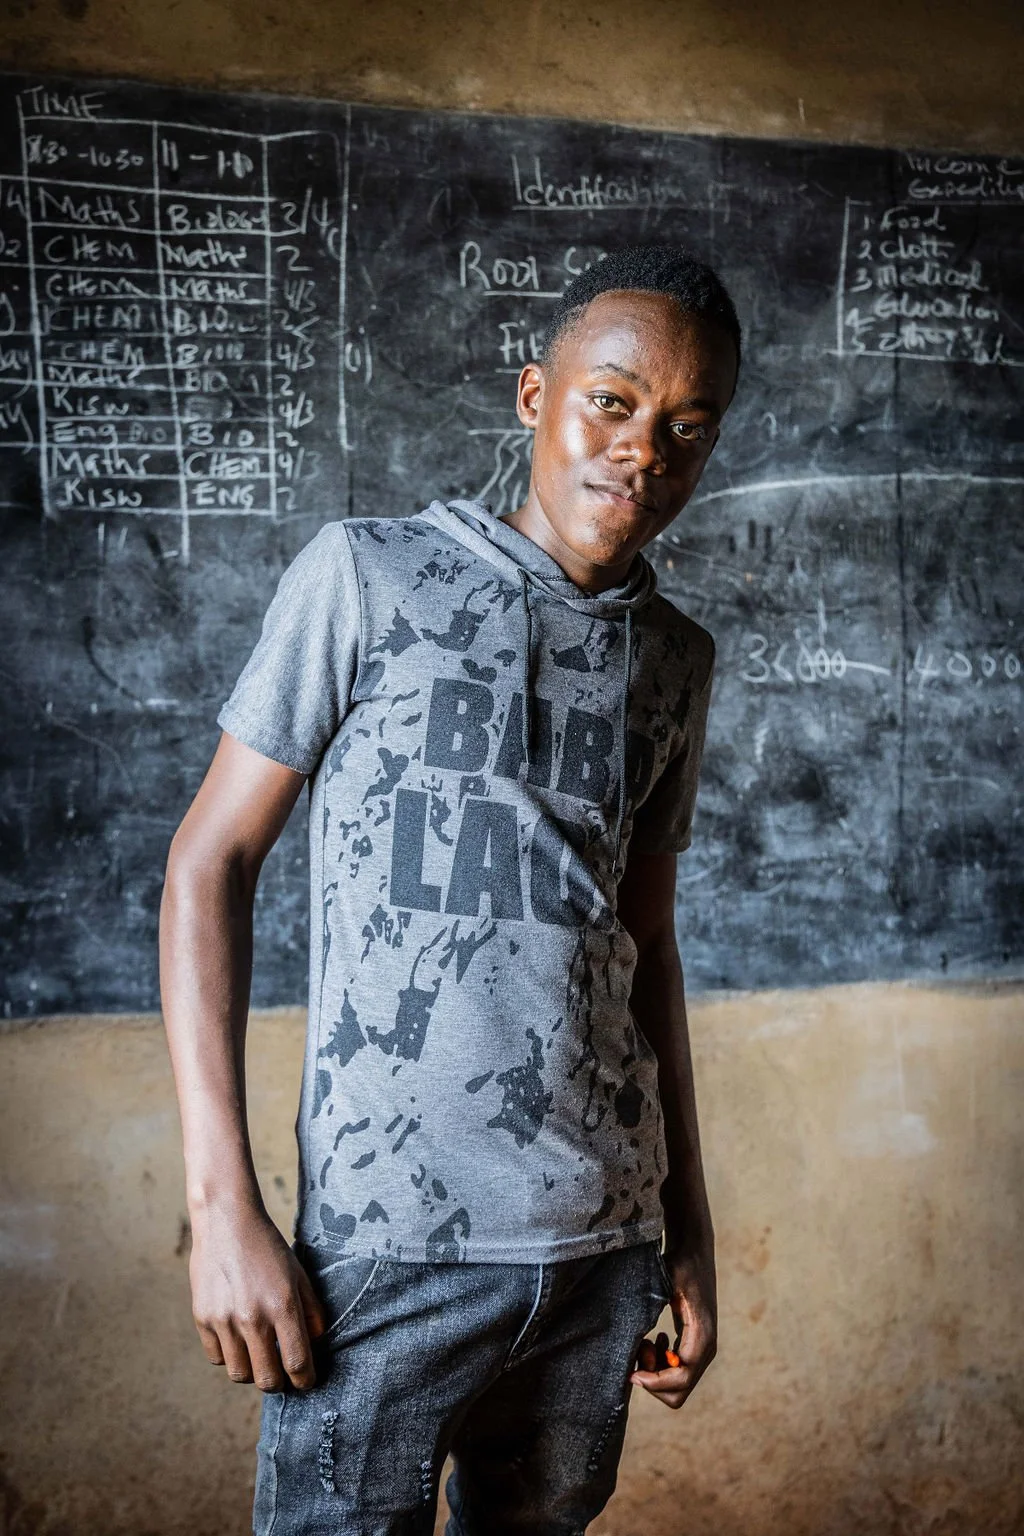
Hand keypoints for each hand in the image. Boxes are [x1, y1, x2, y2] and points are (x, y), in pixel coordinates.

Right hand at [189, 1202, 326, 1391]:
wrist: (227, 1222)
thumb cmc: (267, 1248)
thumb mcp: (299, 1275)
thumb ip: (311, 1312)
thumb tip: (313, 1346)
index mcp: (283, 1305)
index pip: (297, 1363)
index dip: (306, 1380)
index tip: (306, 1382)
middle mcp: (253, 1317)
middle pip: (267, 1380)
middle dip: (279, 1382)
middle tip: (282, 1373)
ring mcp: (224, 1320)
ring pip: (240, 1374)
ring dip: (252, 1370)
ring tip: (258, 1354)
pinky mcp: (203, 1318)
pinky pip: (218, 1358)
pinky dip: (229, 1355)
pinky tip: (237, 1338)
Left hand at [630, 1244, 716, 1409]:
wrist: (694, 1251)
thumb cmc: (679, 1263)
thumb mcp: (664, 1281)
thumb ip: (652, 1308)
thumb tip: (639, 1340)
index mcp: (702, 1335)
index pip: (681, 1379)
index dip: (654, 1382)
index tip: (631, 1371)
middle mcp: (707, 1347)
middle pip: (679, 1392)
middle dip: (654, 1380)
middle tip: (641, 1350)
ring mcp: (703, 1349)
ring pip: (678, 1386)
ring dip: (656, 1372)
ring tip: (645, 1343)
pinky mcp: (696, 1345)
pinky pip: (678, 1373)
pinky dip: (661, 1366)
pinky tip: (654, 1341)